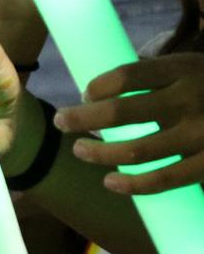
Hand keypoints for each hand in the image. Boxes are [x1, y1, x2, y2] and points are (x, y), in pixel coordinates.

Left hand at [57, 54, 203, 195]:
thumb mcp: (194, 69)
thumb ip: (157, 77)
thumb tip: (101, 92)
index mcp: (186, 70)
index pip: (129, 74)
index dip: (98, 85)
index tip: (85, 93)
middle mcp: (190, 100)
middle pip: (123, 111)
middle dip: (83, 118)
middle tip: (62, 121)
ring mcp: (200, 134)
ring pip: (137, 149)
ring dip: (100, 153)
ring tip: (81, 151)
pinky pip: (164, 179)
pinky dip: (133, 184)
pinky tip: (111, 182)